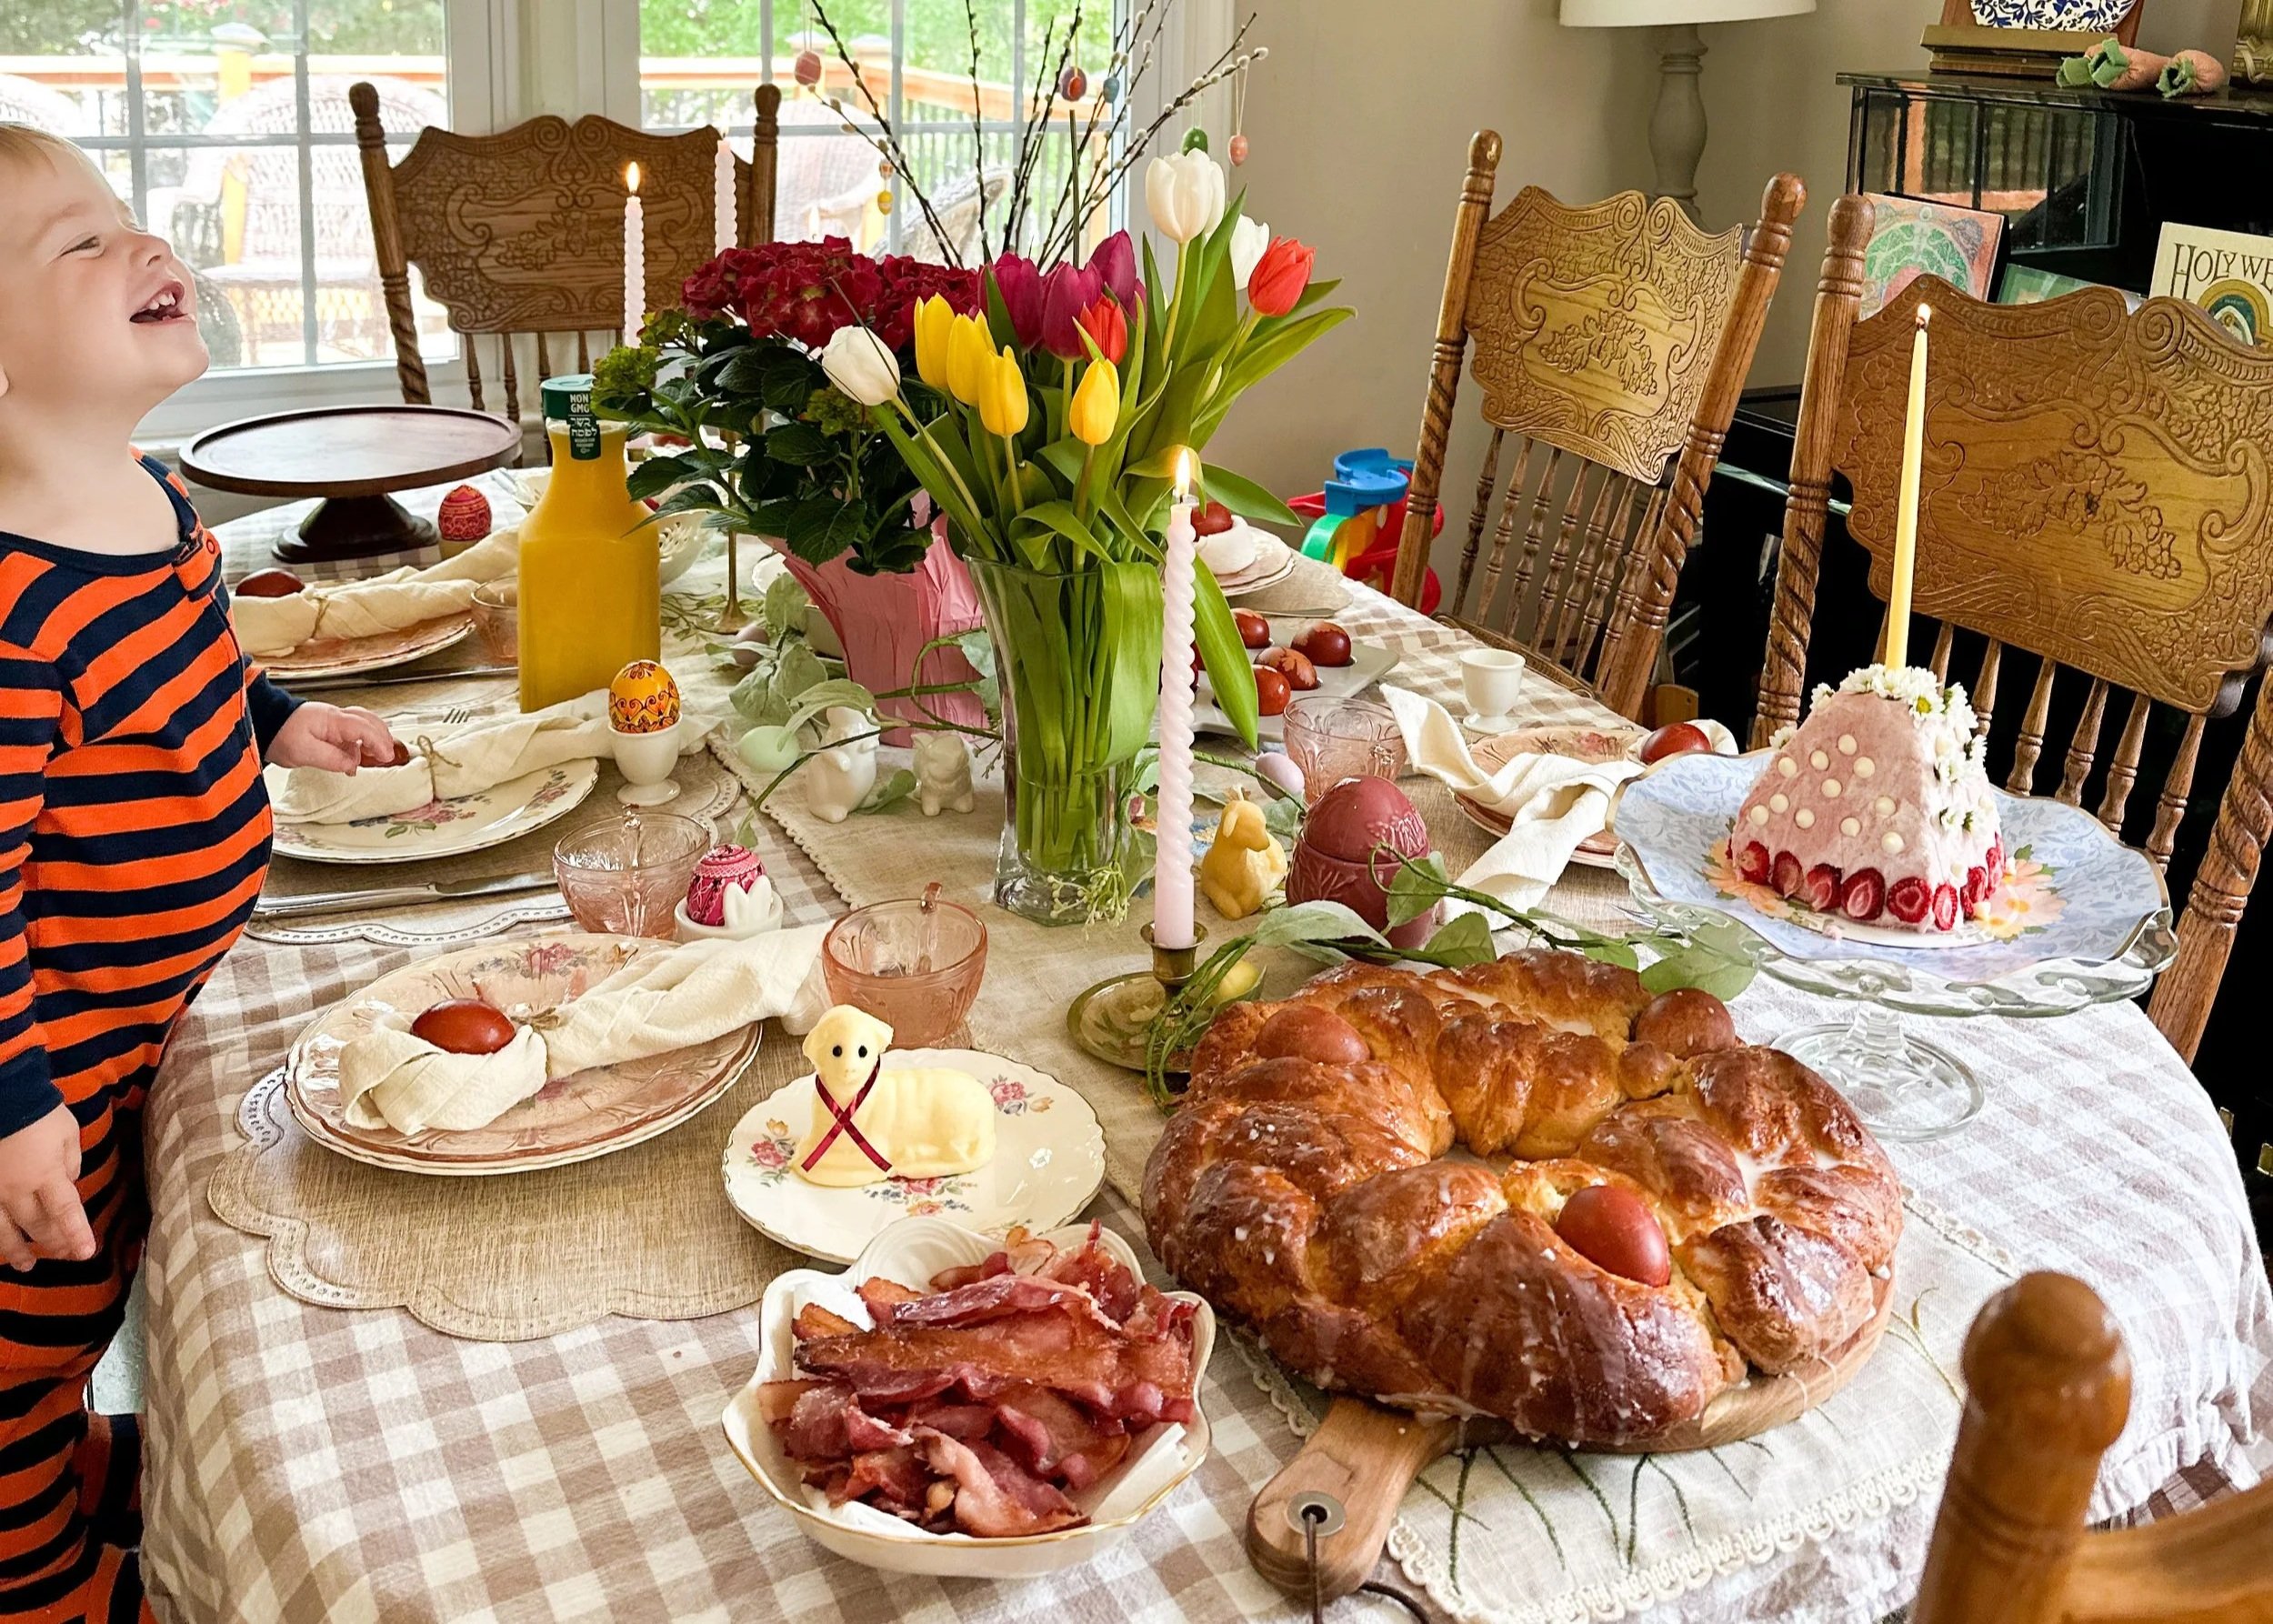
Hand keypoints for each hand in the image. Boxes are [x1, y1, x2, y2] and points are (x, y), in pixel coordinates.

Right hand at [0, 1105, 92, 1269]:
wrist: (1, 1097)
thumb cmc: (36, 1111)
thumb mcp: (67, 1133)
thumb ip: (70, 1162)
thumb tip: (69, 1182)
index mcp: (45, 1175)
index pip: (65, 1212)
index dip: (76, 1234)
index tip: (86, 1253)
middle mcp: (16, 1190)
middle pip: (37, 1225)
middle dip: (53, 1243)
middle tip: (64, 1255)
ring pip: (4, 1231)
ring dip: (17, 1250)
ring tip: (26, 1265)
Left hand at [267, 703, 402, 772]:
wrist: (265, 724)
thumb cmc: (281, 736)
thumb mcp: (304, 752)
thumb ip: (331, 758)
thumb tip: (352, 764)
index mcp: (332, 720)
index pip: (364, 728)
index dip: (378, 742)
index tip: (385, 757)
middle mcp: (337, 716)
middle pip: (370, 720)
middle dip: (383, 737)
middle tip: (387, 756)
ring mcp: (335, 720)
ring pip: (365, 723)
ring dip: (375, 738)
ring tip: (377, 756)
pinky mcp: (331, 727)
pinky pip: (355, 730)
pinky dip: (364, 741)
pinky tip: (359, 756)